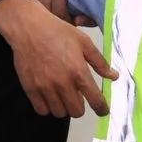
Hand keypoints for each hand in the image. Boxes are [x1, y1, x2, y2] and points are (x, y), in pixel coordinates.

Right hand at [0, 0, 117, 117]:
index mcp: (78, 72)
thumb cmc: (57, 32)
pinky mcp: (30, 89)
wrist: (28, 28)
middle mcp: (62, 83)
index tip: (102, 109)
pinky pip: (42, 110)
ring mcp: (45, 88)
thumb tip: (113, 76)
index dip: (102, 109)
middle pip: (77, 112)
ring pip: (59, 113)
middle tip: (77, 96)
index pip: (95, 101)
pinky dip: (47, 107)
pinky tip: (49, 96)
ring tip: (62, 95)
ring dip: (64, 107)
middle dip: (81, 106)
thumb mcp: (83, 42)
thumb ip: (99, 62)